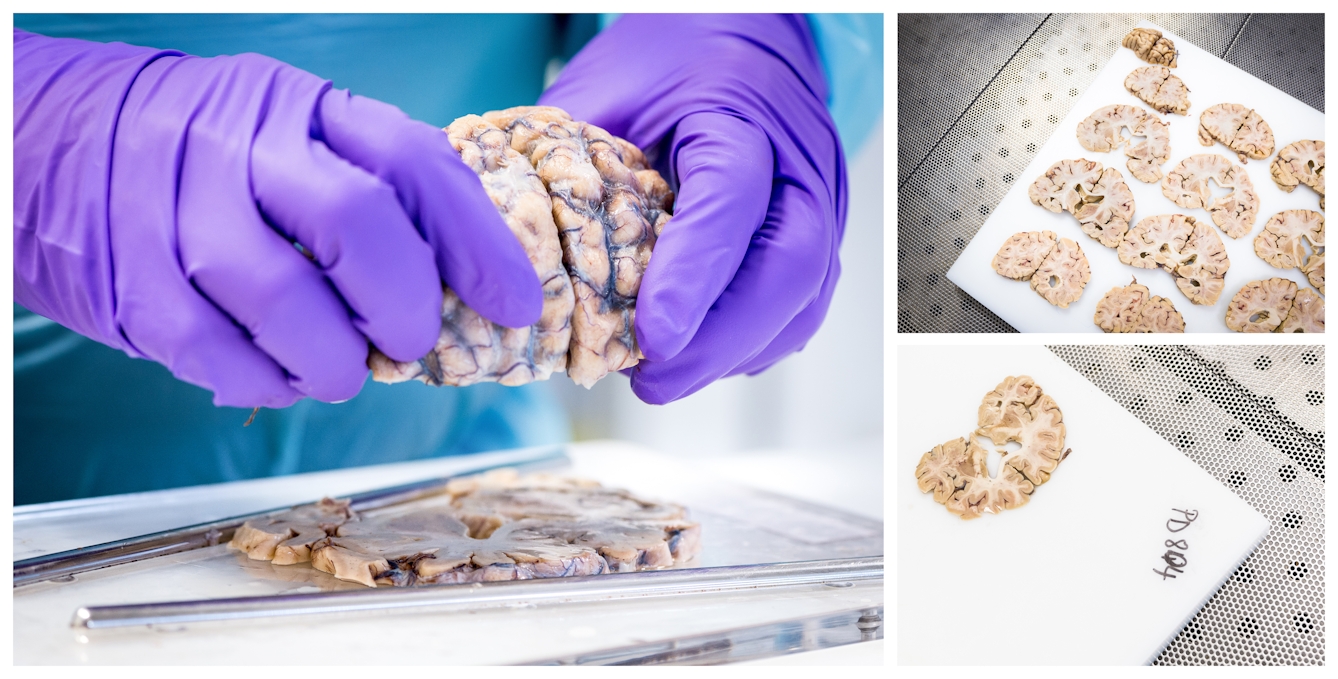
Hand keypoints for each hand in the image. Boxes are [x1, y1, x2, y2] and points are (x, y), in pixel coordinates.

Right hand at [14, 30, 541, 407]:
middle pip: (355, 222)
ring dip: (334, 359)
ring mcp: (179, 209)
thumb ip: (374, 192)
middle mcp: (240, 145)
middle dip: (404, 302)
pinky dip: (265, 381)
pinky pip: (217, 352)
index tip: (516, 304)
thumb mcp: (294, 139)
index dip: (478, 243)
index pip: (413, 162)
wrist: (48, 138)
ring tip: (340, 368)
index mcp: (303, 108)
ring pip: (283, 298)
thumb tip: (473, 285)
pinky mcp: (132, 279)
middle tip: (410, 339)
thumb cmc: (206, 157)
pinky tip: (276, 373)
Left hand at [539, 14, 847, 403]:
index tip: (653, 339)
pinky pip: (800, 304)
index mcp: (739, 111)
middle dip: (721, 340)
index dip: (693, 277)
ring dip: (735, 351)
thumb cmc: (663, 61)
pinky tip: (700, 353)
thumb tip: (518, 259)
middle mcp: (797, 158)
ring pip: (803, 296)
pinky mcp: (817, 230)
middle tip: (652, 380)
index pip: (731, 202)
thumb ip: (569, 167)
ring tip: (664, 375)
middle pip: (790, 265)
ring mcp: (818, 198)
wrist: (736, 33)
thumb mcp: (601, 93)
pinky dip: (751, 341)